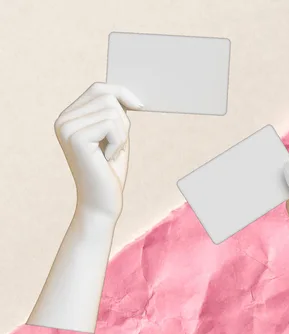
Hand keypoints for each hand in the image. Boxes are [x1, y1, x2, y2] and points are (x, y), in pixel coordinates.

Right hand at [54, 82, 142, 218]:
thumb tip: (126, 92)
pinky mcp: (76, 138)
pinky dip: (119, 143)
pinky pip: (112, 125)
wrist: (101, 203)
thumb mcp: (115, 136)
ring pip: (112, 110)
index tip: (139, 106)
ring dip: (122, 135)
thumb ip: (115, 113)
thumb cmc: (110, 172)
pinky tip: (107, 159)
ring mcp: (66, 127)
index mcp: (69, 117)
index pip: (98, 88)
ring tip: (110, 154)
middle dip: (123, 121)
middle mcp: (63, 119)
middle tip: (116, 146)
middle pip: (107, 96)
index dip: (122, 93)